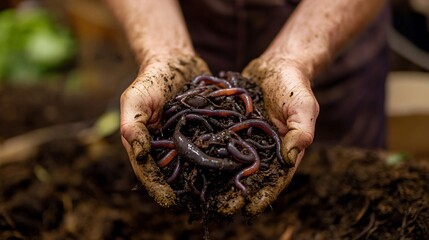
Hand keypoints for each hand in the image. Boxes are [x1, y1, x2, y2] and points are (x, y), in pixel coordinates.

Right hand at [120, 54, 208, 206]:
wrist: (176, 60)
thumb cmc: (151, 80)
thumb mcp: (135, 100)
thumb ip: (133, 126)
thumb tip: (139, 155)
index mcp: (147, 144)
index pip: (149, 171)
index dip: (157, 188)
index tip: (169, 202)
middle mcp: (168, 147)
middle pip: (174, 174)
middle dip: (184, 190)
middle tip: (197, 206)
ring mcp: (188, 140)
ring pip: (197, 164)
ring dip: (206, 178)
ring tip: (218, 195)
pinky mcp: (206, 131)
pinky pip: (214, 146)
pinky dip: (221, 156)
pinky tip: (233, 167)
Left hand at [213, 57, 318, 215]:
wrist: (276, 66)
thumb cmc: (293, 86)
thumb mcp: (303, 106)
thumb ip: (300, 131)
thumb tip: (290, 159)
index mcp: (282, 151)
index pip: (275, 178)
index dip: (264, 195)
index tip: (250, 208)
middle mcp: (261, 150)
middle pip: (248, 176)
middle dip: (235, 193)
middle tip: (220, 208)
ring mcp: (243, 139)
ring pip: (229, 163)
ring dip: (218, 178)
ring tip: (203, 194)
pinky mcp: (229, 127)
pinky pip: (217, 141)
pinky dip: (207, 151)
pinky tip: (192, 162)